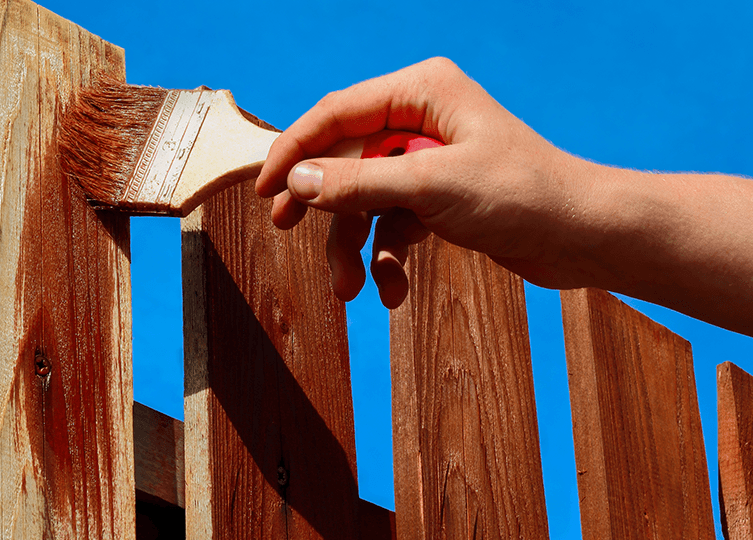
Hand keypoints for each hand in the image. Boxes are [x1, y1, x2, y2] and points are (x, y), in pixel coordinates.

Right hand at [256, 57, 586, 307]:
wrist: (585, 238)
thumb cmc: (524, 195)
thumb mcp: (431, 186)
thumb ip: (358, 181)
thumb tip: (297, 179)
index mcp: (422, 91)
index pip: (336, 114)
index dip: (294, 150)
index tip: (264, 190)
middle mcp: (422, 120)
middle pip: (345, 158)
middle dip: (323, 204)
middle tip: (286, 228)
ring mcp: (430, 161)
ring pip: (366, 200)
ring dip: (354, 245)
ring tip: (349, 290)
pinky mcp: (440, 198)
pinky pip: (394, 225)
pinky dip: (388, 258)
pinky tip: (394, 291)